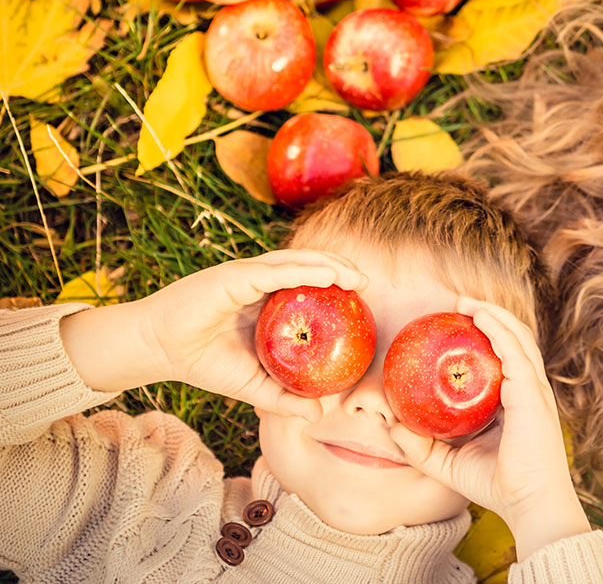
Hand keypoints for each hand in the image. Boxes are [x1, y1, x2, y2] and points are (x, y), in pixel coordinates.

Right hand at [132, 249, 367, 420]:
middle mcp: (260, 284)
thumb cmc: (205, 364)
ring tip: (354, 275)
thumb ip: (284, 397)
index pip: (308, 287)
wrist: (160, 351)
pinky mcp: (235, 275)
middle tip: (366, 283)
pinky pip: (276, 270)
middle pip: (308, 269)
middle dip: (339, 270)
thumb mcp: (254, 386)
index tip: (362, 299)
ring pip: (296, 263)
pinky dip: (304, 269)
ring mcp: (248, 276)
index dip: (335, 287)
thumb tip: (318, 416)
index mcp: (266, 303)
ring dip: (329, 265)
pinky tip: (328, 273)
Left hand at [388, 296, 589, 560]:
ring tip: (465, 302)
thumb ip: (421, 447)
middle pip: (513, 339)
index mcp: (516, 402)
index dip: (486, 335)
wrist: (528, 503)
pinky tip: (480, 316)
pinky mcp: (532, 394)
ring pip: (518, 337)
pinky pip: (515, 352)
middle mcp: (528, 390)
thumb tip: (391, 426)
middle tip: (458, 304)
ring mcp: (534, 390)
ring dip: (493, 313)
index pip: (504, 358)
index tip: (456, 323)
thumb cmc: (496, 485)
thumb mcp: (447, 464)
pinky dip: (499, 329)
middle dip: (489, 314)